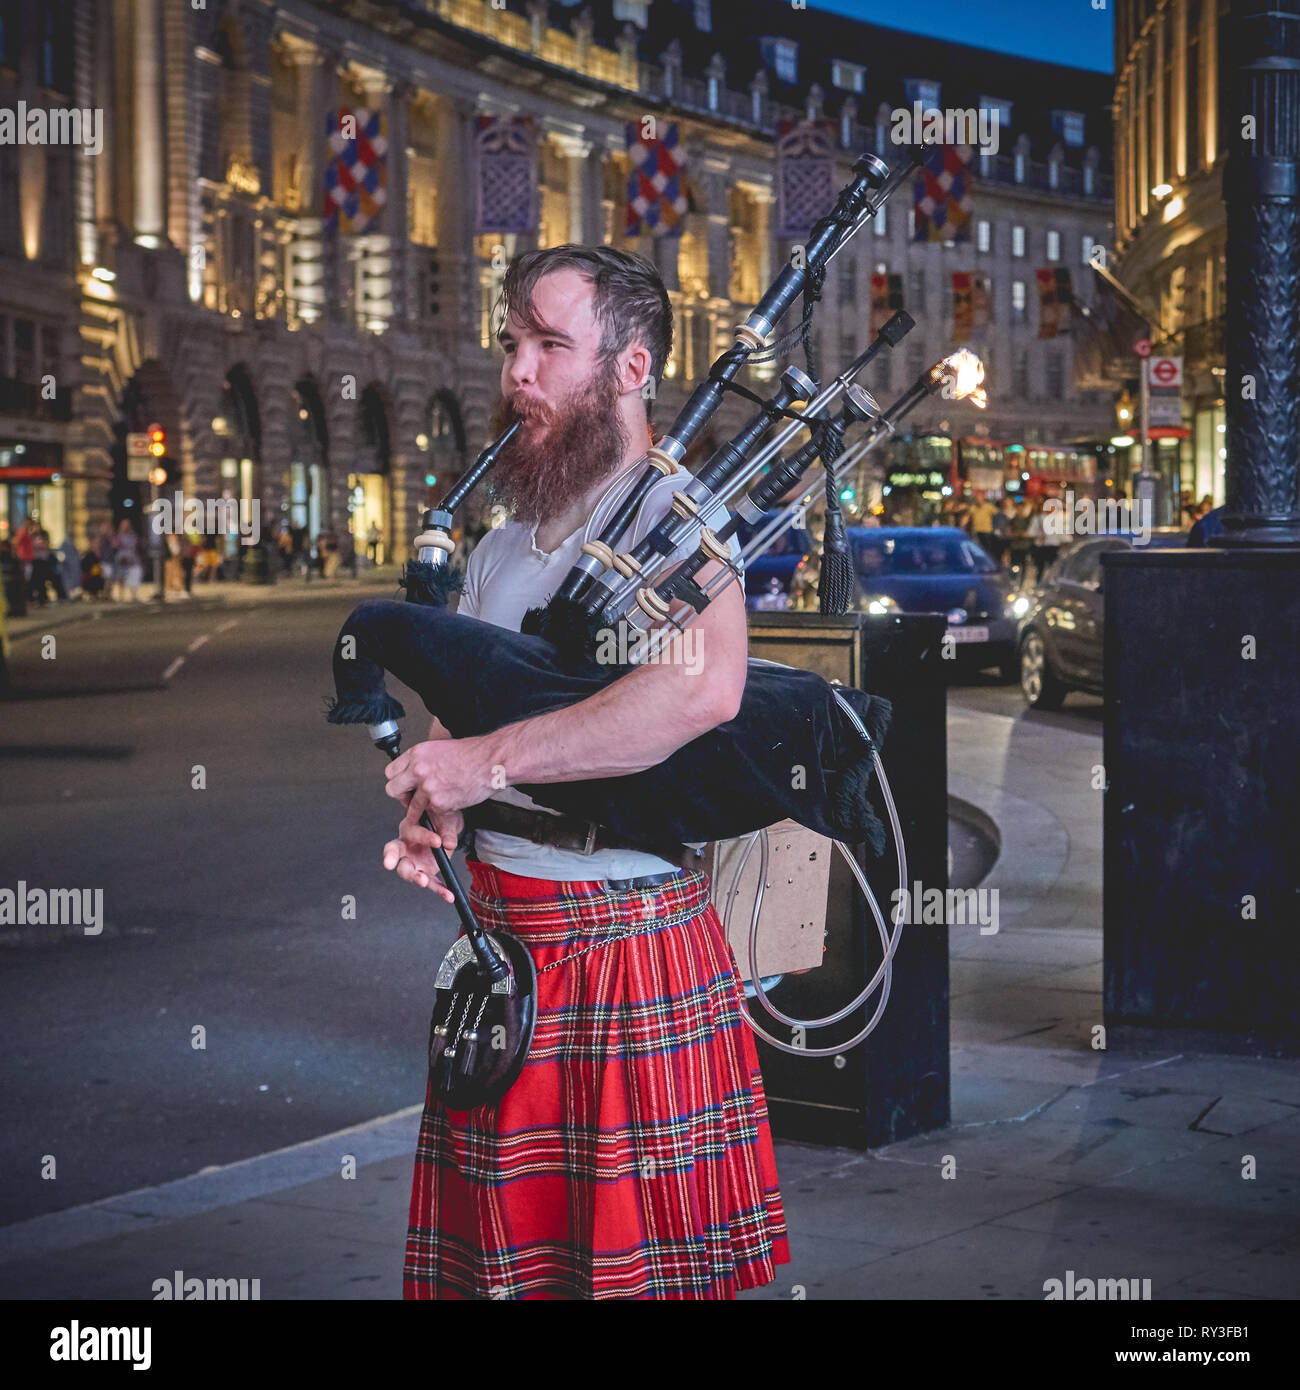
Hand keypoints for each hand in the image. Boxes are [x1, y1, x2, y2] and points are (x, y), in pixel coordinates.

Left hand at [381, 717, 468, 901]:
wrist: (490, 762)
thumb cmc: (473, 754)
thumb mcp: (440, 748)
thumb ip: (424, 761)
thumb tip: (415, 771)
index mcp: (417, 754)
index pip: (391, 771)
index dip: (399, 780)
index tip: (406, 785)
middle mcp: (418, 770)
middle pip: (392, 789)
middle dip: (402, 796)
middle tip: (412, 798)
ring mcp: (427, 788)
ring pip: (410, 807)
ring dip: (420, 811)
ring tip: (433, 807)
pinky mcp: (438, 803)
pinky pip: (431, 814)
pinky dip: (440, 814)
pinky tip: (449, 806)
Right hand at [382, 799, 462, 902]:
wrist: (445, 828)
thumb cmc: (439, 821)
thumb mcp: (445, 820)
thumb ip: (447, 831)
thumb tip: (449, 844)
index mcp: (408, 829)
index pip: (411, 833)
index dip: (423, 837)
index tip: (438, 841)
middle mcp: (406, 848)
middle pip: (396, 855)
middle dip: (392, 859)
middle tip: (390, 864)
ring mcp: (413, 863)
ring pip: (408, 872)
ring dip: (416, 877)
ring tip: (423, 881)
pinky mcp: (425, 873)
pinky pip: (431, 883)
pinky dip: (440, 890)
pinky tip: (449, 896)